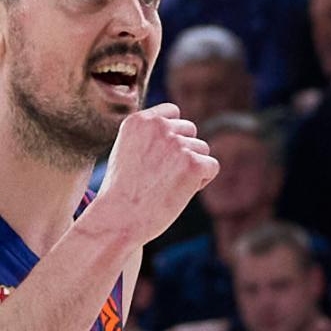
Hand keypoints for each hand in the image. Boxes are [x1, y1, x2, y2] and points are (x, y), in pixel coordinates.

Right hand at [91, 103, 219, 245]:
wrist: (119, 217)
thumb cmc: (120, 193)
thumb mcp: (125, 152)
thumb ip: (149, 137)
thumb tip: (179, 134)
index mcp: (139, 120)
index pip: (172, 112)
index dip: (173, 134)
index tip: (161, 156)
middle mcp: (158, 126)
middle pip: (190, 131)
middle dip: (183, 152)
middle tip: (162, 177)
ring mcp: (177, 143)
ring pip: (202, 149)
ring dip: (191, 168)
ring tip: (167, 187)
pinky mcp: (193, 163)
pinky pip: (211, 166)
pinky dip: (201, 181)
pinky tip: (179, 193)